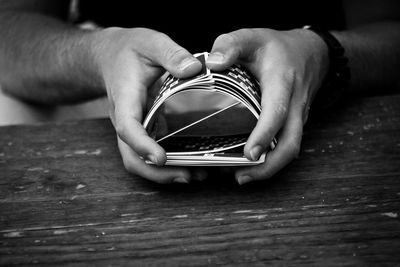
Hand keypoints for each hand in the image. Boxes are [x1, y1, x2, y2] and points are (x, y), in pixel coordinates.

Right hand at [91, 27, 202, 182]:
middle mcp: (125, 119)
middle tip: (188, 175)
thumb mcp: (149, 42)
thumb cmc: (128, 50)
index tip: (160, 158)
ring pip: (138, 160)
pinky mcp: (141, 130)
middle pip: (131, 156)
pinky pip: (147, 154)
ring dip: (162, 174)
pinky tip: (189, 164)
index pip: (127, 127)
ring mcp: (132, 127)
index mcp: (125, 98)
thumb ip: (170, 53)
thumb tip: (194, 70)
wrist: (108, 56)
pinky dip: (165, 165)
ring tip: (195, 175)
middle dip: (156, 172)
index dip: (141, 145)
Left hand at [206, 28, 328, 183]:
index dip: (264, 135)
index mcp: (282, 82)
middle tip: (240, 177)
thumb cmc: (277, 47)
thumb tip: (211, 64)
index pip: (276, 112)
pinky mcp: (294, 124)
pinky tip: (250, 164)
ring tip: (241, 177)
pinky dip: (271, 159)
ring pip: (290, 149)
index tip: (248, 154)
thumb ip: (230, 44)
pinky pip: (286, 145)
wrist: (311, 54)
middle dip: (269, 165)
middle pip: (290, 143)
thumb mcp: (252, 36)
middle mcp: (294, 105)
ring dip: (269, 167)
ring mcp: (297, 117)